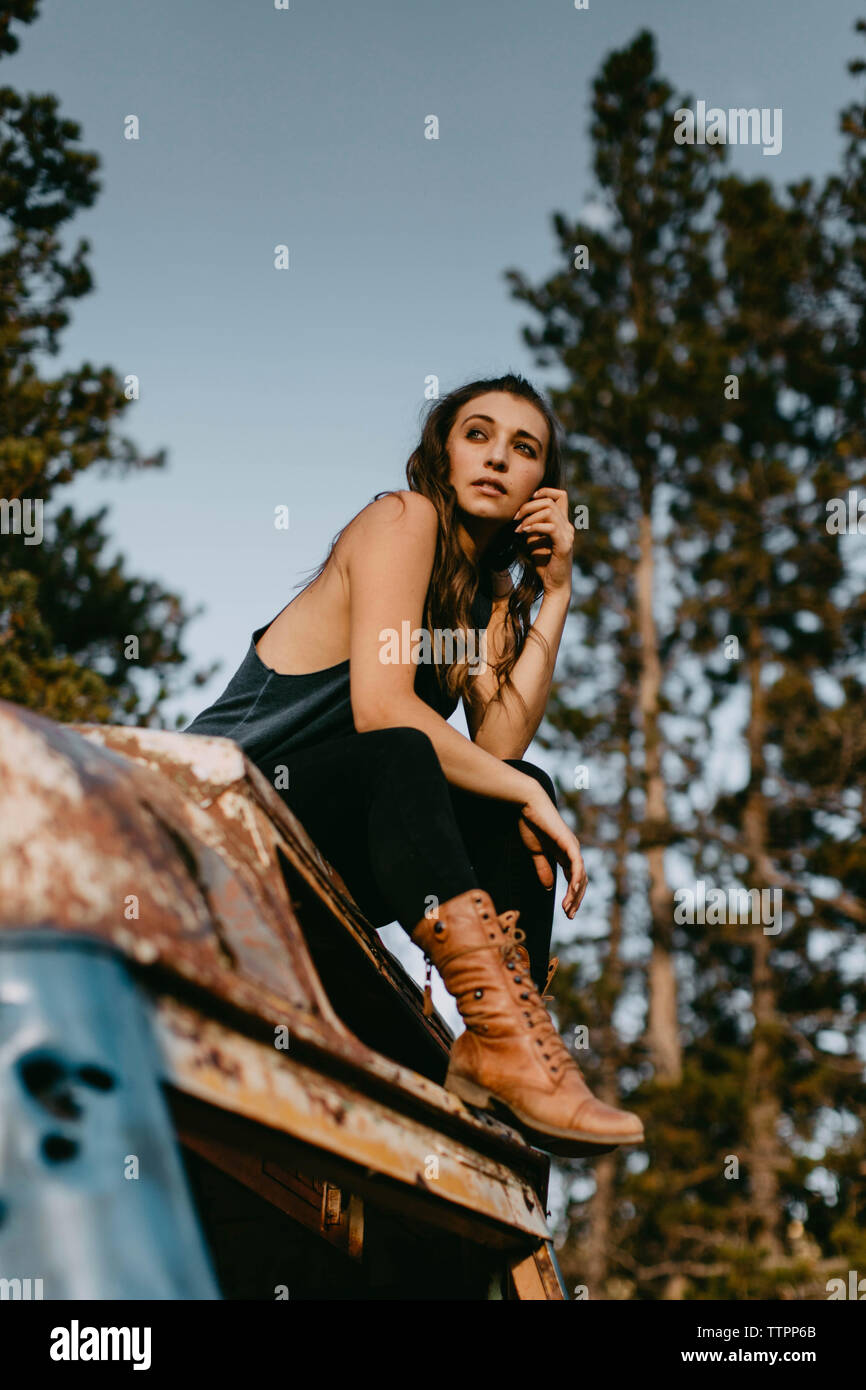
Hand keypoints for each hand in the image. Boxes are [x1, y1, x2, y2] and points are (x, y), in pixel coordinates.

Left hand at [513, 487, 573, 594]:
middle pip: (549, 501)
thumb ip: (531, 526)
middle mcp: (567, 526)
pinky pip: (550, 527)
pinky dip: (534, 527)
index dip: (544, 491)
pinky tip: (524, 533)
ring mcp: (567, 535)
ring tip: (519, 528)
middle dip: (528, 506)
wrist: (554, 585)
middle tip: (515, 518)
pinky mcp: (564, 545)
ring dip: (529, 516)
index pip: (560, 495)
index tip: (528, 501)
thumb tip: (520, 514)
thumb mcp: (534, 541)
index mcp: (563, 523)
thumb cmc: (544, 564)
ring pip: (549, 511)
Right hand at [517, 785, 586, 918]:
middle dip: (576, 899)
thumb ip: (544, 869)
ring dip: (575, 894)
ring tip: (568, 908)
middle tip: (569, 915)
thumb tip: (549, 888)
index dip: (572, 896)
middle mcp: (573, 851)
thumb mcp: (536, 853)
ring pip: (580, 875)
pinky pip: (576, 865)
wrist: (528, 806)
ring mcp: (572, 847)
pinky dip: (576, 879)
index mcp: (565, 854)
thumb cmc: (531, 825)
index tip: (566, 912)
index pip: (574, 879)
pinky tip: (572, 892)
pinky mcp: (568, 843)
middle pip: (581, 880)